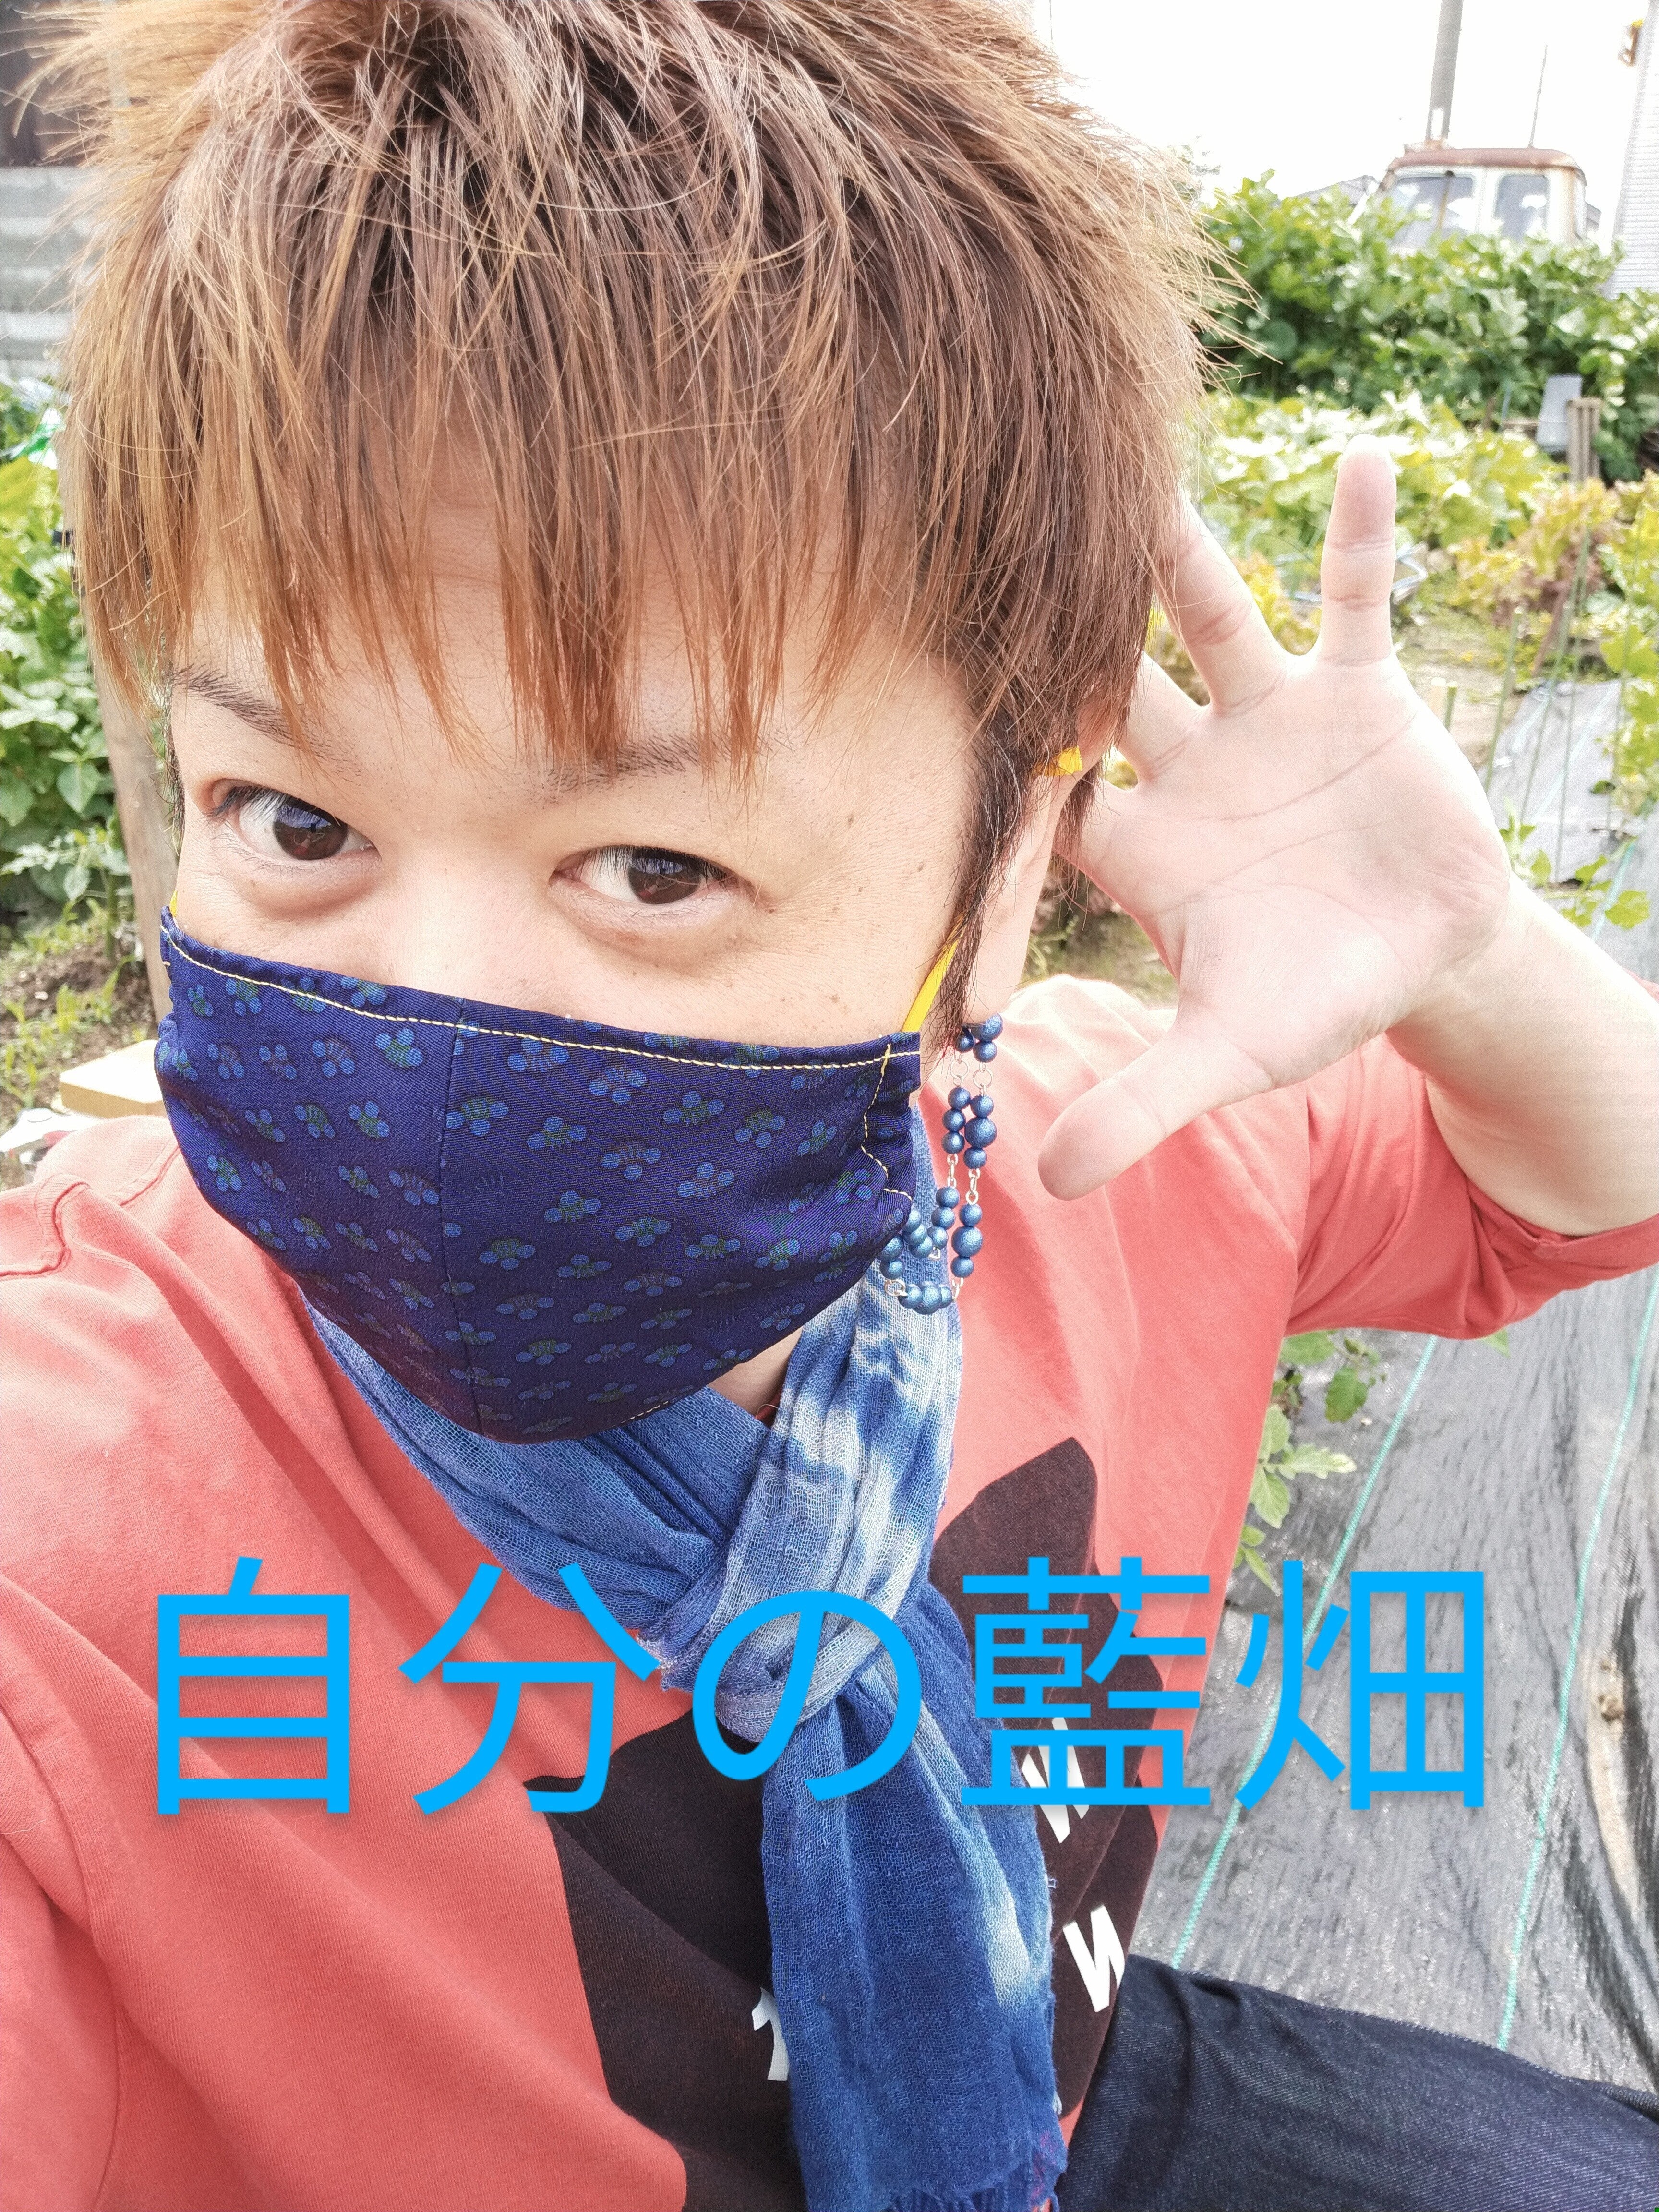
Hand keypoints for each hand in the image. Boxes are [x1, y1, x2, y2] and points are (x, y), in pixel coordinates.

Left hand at [1039, 438, 1514, 1199]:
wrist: (1420, 959)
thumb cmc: (1310, 1002)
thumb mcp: (1229, 1055)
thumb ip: (1145, 1105)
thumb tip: (1050, 1186)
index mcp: (1143, 845)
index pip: (1052, 791)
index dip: (999, 754)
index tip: (924, 695)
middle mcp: (1189, 765)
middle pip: (1110, 678)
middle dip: (1064, 621)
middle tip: (986, 535)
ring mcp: (1271, 718)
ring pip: (1214, 618)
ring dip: (1180, 554)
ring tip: (1137, 469)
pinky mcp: (1358, 692)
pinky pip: (1356, 601)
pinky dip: (1360, 539)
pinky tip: (1358, 458)